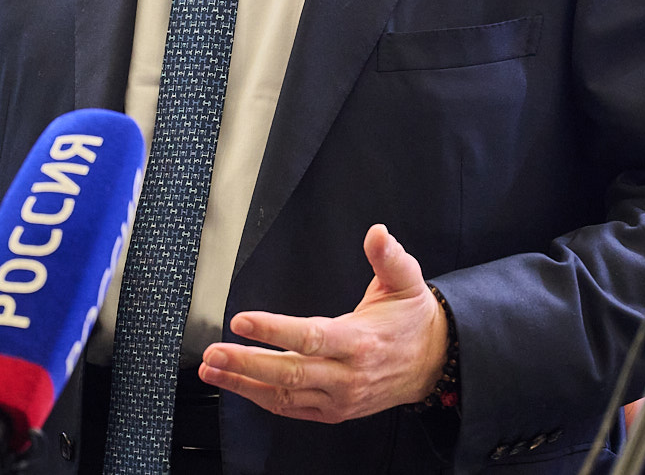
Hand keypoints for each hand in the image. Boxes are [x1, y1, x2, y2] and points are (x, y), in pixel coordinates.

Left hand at [197, 224, 446, 423]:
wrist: (433, 363)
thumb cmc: (412, 320)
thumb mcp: (407, 282)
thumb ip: (389, 257)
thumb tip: (378, 232)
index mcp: (360, 342)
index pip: (310, 338)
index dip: (273, 330)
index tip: (241, 320)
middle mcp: (347, 375)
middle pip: (289, 372)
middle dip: (246, 363)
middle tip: (213, 352)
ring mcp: (339, 398)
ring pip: (284, 395)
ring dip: (243, 383)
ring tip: (211, 368)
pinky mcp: (333, 411)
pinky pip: (291, 408)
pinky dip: (260, 398)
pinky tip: (236, 384)